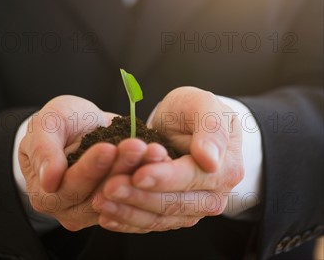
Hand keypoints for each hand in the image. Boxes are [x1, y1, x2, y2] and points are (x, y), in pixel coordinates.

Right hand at [18, 95, 169, 230]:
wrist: (79, 125)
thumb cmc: (59, 122)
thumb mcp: (48, 123)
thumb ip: (44, 148)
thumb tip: (49, 180)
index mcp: (45, 194)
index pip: (70, 185)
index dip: (90, 167)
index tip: (108, 148)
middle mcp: (69, 209)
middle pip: (99, 194)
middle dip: (120, 168)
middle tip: (137, 146)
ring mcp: (95, 209)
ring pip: (121, 195)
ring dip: (139, 172)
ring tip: (153, 151)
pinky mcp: (119, 202)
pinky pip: (136, 193)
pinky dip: (149, 174)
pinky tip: (160, 157)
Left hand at [95, 87, 243, 232]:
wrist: (184, 122)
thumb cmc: (193, 110)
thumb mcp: (202, 104)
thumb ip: (210, 128)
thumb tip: (210, 160)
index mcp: (226, 168)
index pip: (191, 177)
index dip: (164, 177)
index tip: (138, 173)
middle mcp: (213, 195)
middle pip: (173, 203)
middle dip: (139, 196)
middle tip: (109, 187)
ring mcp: (193, 208)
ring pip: (159, 217)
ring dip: (128, 212)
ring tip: (101, 201)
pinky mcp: (174, 215)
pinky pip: (150, 223)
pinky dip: (127, 222)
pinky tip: (106, 216)